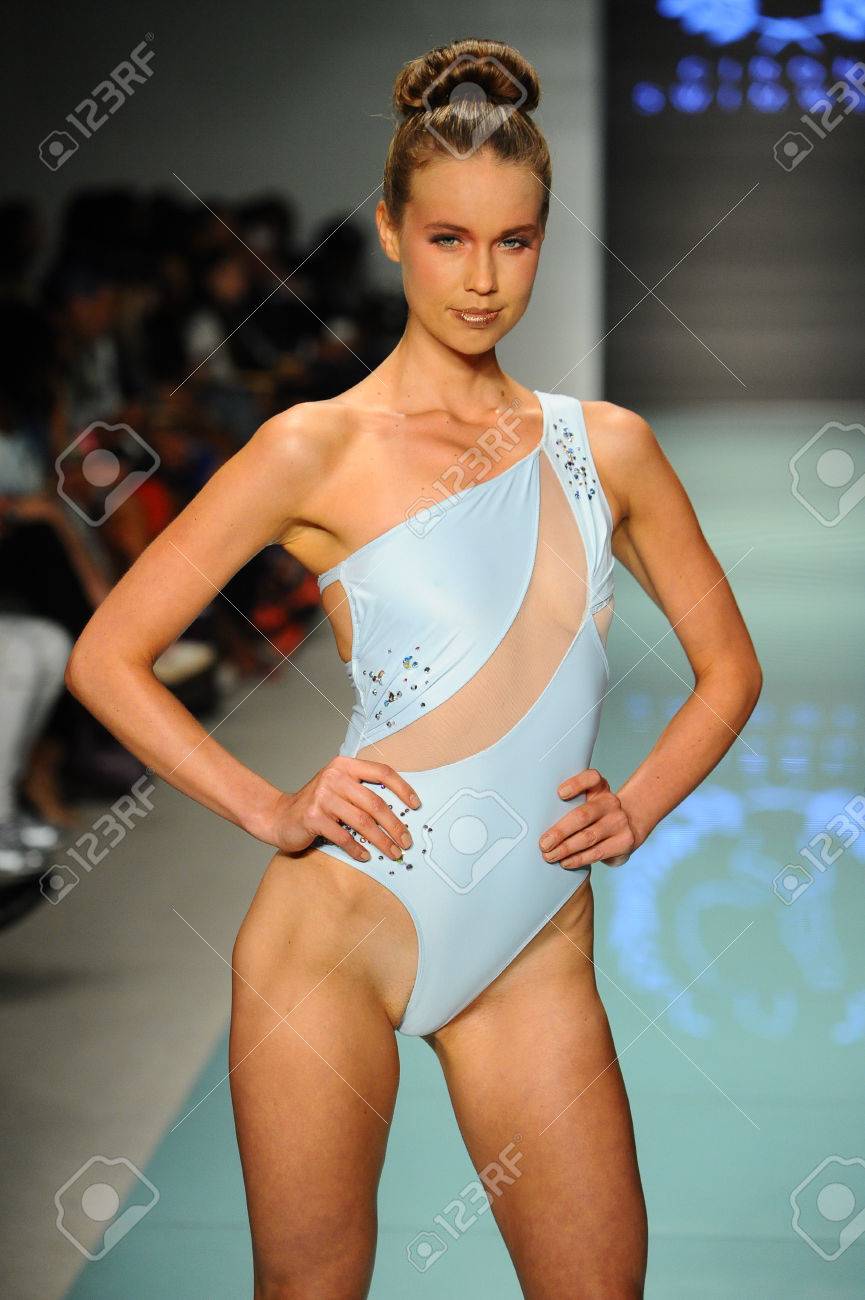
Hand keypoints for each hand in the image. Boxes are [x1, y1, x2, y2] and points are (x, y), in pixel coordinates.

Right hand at [267, 756, 421, 864]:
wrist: (278, 816)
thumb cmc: (315, 804)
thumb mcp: (338, 787)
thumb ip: (361, 791)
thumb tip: (399, 810)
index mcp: (344, 766)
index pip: (381, 772)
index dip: (403, 788)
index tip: (416, 805)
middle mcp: (333, 777)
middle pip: (375, 802)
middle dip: (395, 825)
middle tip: (406, 841)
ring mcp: (322, 797)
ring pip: (363, 821)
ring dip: (381, 841)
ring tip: (392, 852)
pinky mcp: (313, 817)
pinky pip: (343, 837)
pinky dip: (357, 849)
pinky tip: (365, 856)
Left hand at [538, 767, 641, 869]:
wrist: (631, 824)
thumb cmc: (598, 812)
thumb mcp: (589, 799)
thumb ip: (570, 802)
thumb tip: (537, 817)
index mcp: (599, 787)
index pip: (591, 778)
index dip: (576, 784)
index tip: (560, 793)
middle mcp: (610, 802)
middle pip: (583, 815)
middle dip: (560, 831)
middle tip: (543, 843)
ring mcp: (619, 822)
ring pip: (588, 837)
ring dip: (565, 849)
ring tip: (550, 855)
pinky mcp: (624, 841)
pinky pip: (597, 852)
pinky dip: (578, 859)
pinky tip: (565, 861)